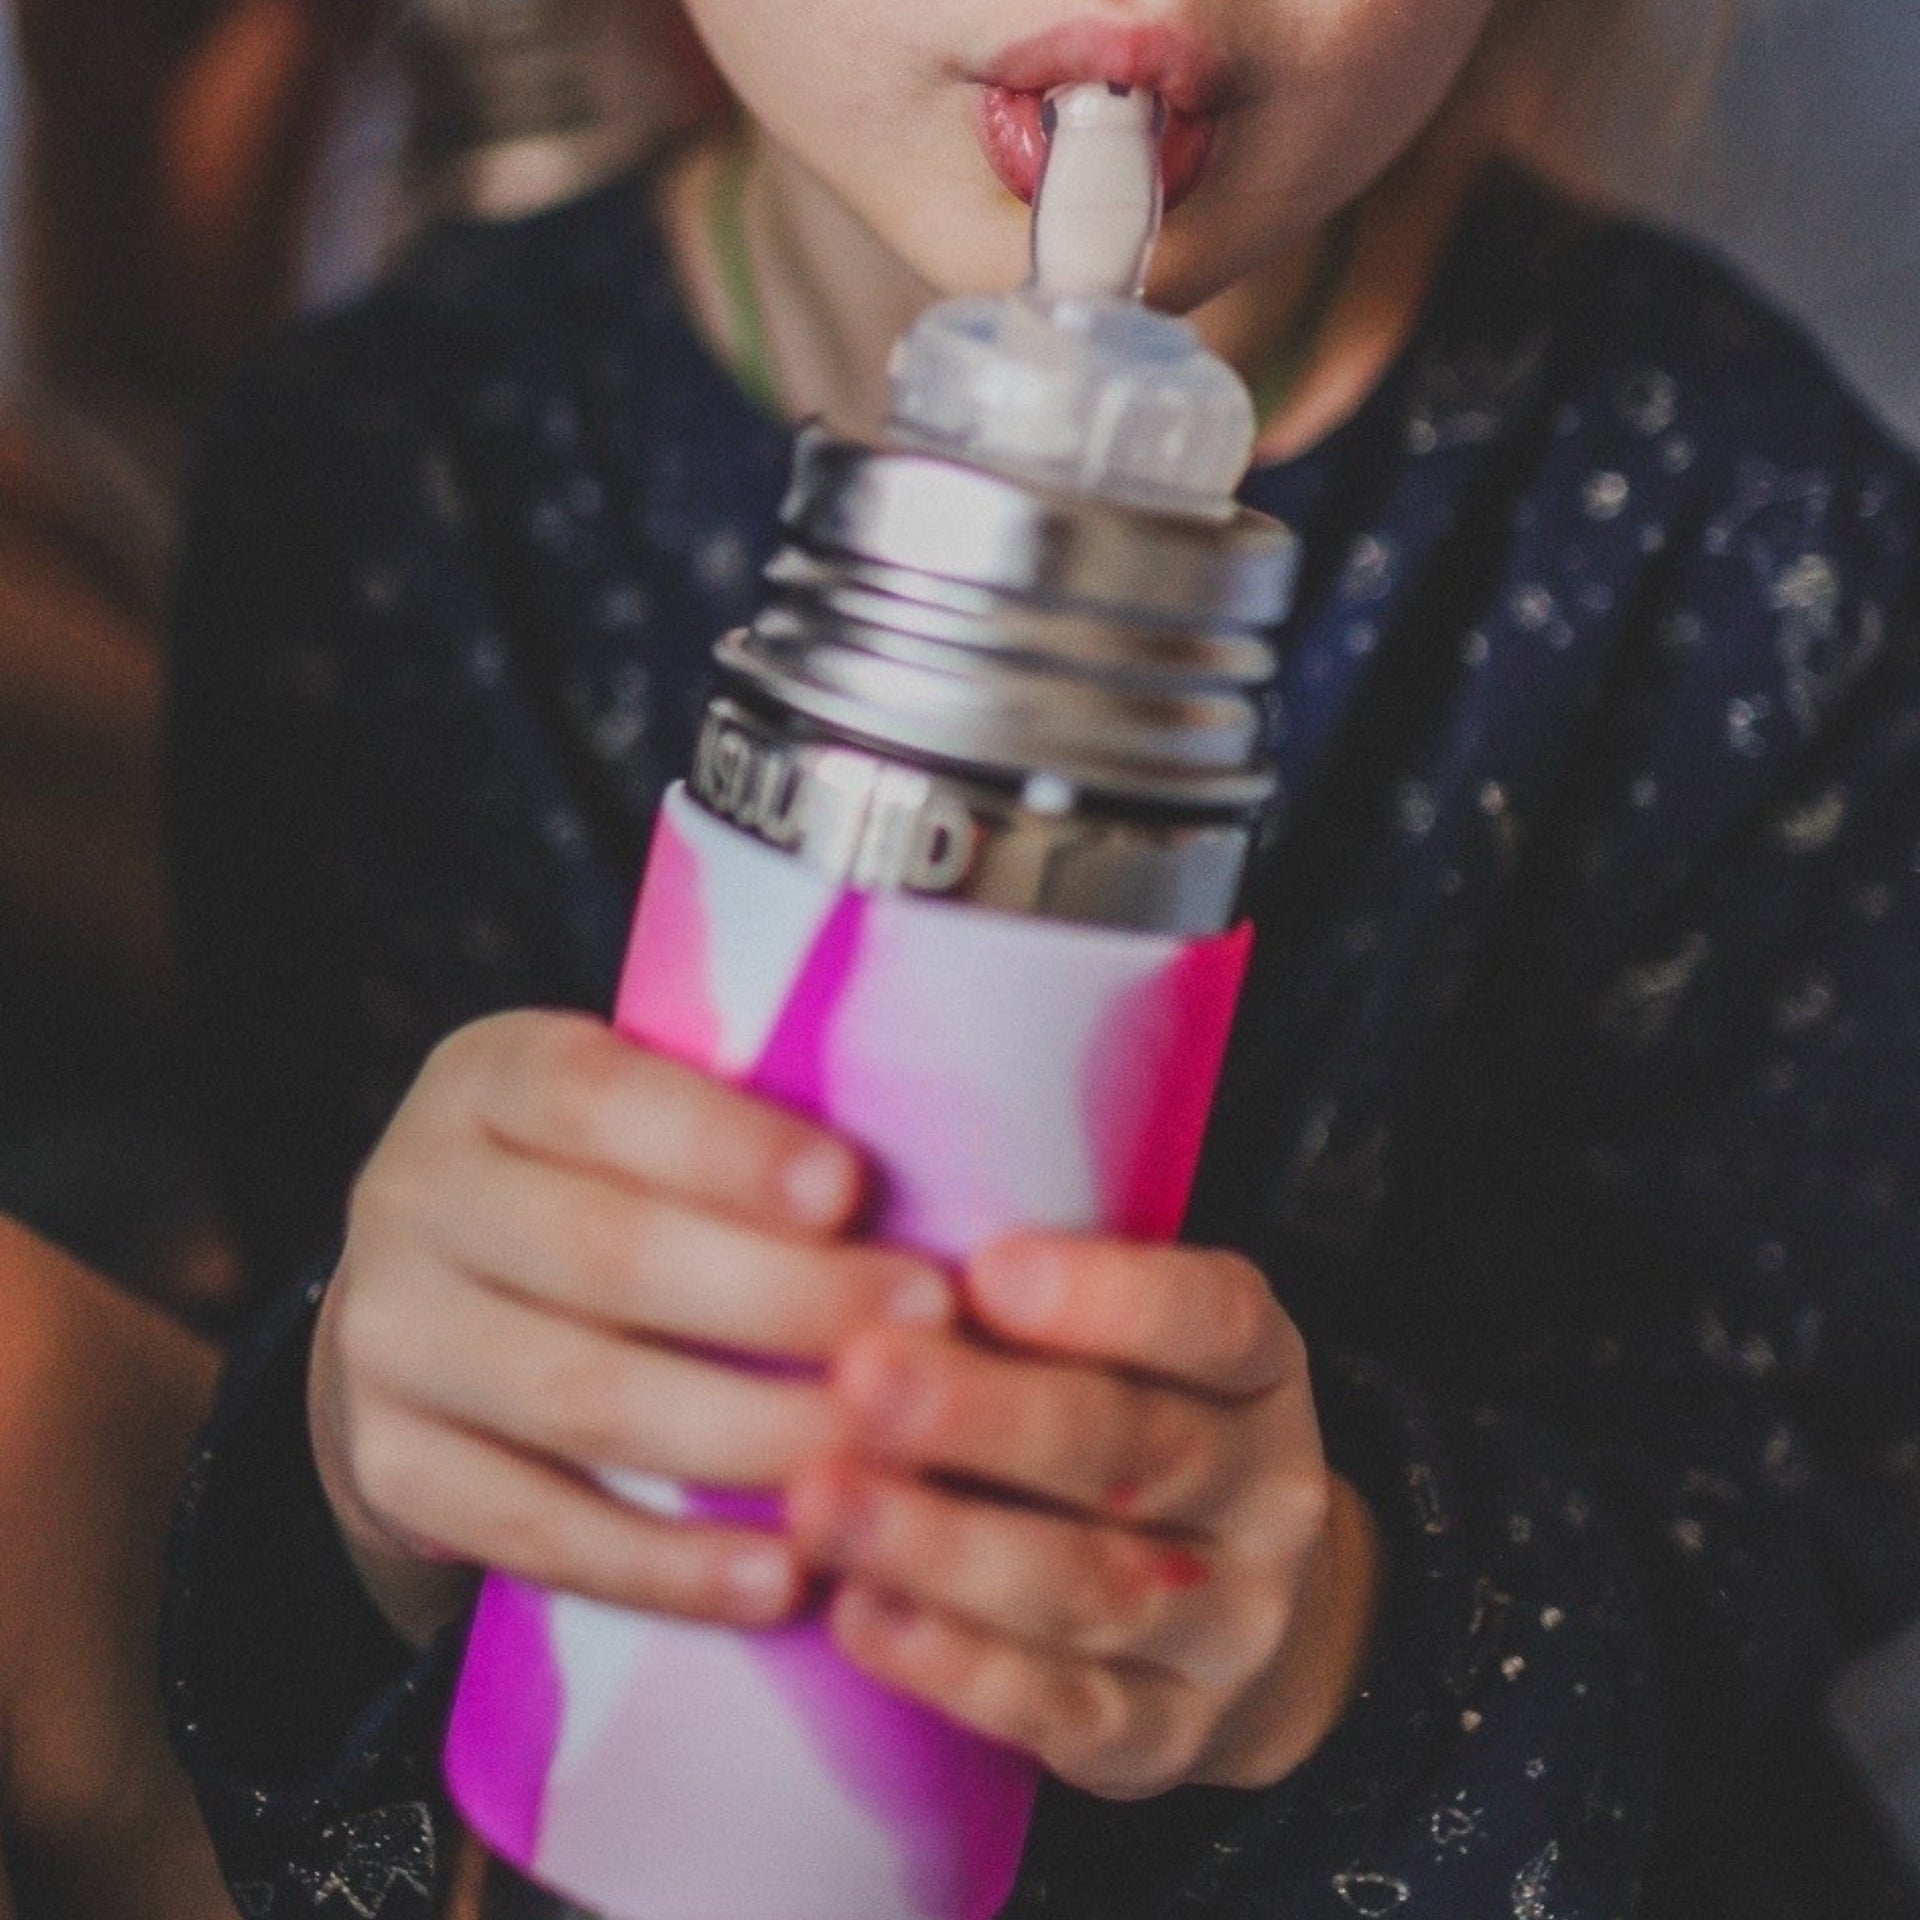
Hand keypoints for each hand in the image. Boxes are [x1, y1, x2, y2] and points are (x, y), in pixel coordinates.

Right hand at [309, 1010, 953, 1645]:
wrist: (436, 1305)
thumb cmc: (605, 1185)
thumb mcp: (640, 1116)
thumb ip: (738, 1126)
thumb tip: (937, 1164)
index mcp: (488, 1077)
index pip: (595, 1096)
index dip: (724, 1145)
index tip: (852, 1188)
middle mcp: (413, 1193)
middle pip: (602, 1252)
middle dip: (781, 1295)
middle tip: (925, 1324)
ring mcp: (387, 1335)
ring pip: (580, 1396)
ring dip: (749, 1435)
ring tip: (882, 1452)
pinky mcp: (391, 1465)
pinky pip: (535, 1531)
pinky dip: (668, 1564)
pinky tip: (784, 1578)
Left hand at [787, 1236, 1380, 1798]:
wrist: (1230, 1607)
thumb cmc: (1129, 1421)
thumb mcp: (1127, 1341)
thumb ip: (1031, 1296)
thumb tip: (874, 1245)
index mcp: (1261, 1370)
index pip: (1214, 1322)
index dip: (1108, 1296)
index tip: (985, 1266)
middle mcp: (1266, 1496)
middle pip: (1136, 1452)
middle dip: (989, 1417)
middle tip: (859, 1374)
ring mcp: (1228, 1628)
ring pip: (1091, 1589)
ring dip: (943, 1545)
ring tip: (819, 1500)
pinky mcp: (1166, 1736)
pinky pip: (1065, 1712)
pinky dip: (955, 1666)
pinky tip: (859, 1614)